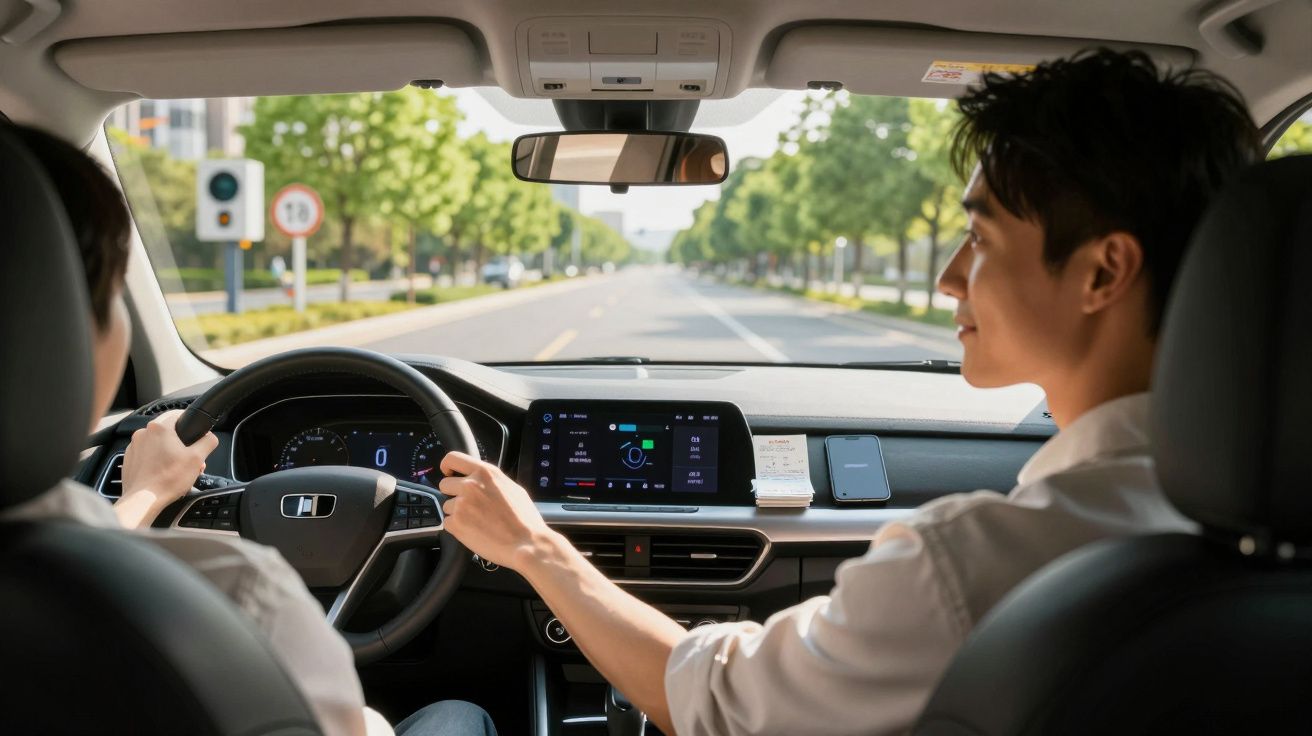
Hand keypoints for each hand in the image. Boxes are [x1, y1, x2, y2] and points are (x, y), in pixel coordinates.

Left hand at [116, 410, 217, 527]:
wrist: (143, 500)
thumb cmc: (168, 479)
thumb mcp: (197, 458)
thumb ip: (208, 442)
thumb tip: (211, 437)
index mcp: (159, 428)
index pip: (177, 414)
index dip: (190, 422)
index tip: (195, 431)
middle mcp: (143, 434)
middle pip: (168, 432)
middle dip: (181, 444)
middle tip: (190, 459)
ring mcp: (133, 447)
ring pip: (156, 444)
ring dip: (169, 453)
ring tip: (178, 470)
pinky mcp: (128, 461)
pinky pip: (146, 456)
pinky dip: (156, 462)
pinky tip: (164, 474)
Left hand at [438, 451, 553, 568]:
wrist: (525, 543)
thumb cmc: (524, 519)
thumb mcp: (513, 488)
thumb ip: (492, 481)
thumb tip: (482, 481)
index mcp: (485, 473)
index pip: (453, 458)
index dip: (447, 466)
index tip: (449, 473)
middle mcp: (470, 485)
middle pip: (445, 484)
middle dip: (454, 494)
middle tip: (469, 505)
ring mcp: (461, 504)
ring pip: (447, 506)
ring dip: (457, 513)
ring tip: (477, 522)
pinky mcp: (456, 524)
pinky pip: (447, 523)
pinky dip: (457, 528)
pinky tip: (474, 531)